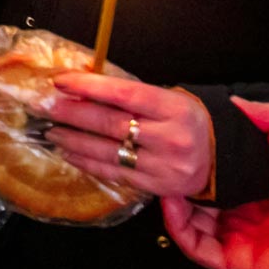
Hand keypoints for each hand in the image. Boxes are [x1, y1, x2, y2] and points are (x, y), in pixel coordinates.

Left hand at [42, 74, 212, 198]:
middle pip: (111, 124)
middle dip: (72, 114)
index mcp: (172, 108)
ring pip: (109, 152)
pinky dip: (88, 162)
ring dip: (74, 141)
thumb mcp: (169, 99)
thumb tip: (85, 89)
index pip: (124, 94)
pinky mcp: (156, 186)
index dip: (89, 87)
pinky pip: (115, 173)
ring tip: (52, 131)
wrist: (222, 155)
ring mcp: (162, 165)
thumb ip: (132, 97)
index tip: (61, 81)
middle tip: (45, 107)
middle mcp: (169, 137)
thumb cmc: (188, 119)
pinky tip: (70, 153)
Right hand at [162, 98, 268, 268]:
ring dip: (172, 201)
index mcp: (253, 186)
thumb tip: (238, 101)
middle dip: (178, 177)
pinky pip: (195, 245)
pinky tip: (171, 204)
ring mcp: (232, 235)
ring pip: (189, 219)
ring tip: (160, 177)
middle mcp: (239, 210)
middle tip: (161, 157)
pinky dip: (178, 227)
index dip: (195, 156)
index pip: (215, 171)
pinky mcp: (229, 258)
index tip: (178, 136)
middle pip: (197, 194)